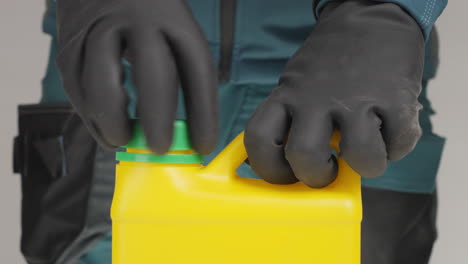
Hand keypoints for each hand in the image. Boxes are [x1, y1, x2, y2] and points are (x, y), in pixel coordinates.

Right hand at [56, 0, 217, 153]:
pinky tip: (104, 127)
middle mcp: (138, 20)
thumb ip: (181, 75)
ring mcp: (99, 28)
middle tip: (160, 149)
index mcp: (174, 19)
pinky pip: (76, 86)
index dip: (203, 113)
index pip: (197, 69)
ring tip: (123, 141)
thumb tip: (189, 135)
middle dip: (157, 118)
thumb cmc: (147, 18)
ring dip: (112, 120)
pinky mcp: (69, 42)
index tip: (204, 146)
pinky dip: (90, 114)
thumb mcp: (173, 32)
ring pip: (100, 80)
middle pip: (151, 72)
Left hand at [244, 0, 424, 186]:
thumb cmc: (329, 64)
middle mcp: (315, 97)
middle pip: (304, 156)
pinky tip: (390, 133)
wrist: (370, 17)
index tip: (285, 177)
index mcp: (286, 95)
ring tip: (367, 155)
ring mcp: (356, 97)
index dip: (268, 169)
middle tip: (327, 172)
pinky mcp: (394, 96)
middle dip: (316, 177)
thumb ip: (292, 121)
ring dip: (367, 166)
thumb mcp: (296, 84)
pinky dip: (396, 147)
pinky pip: (397, 143)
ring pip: (359, 156)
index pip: (258, 140)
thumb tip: (296, 169)